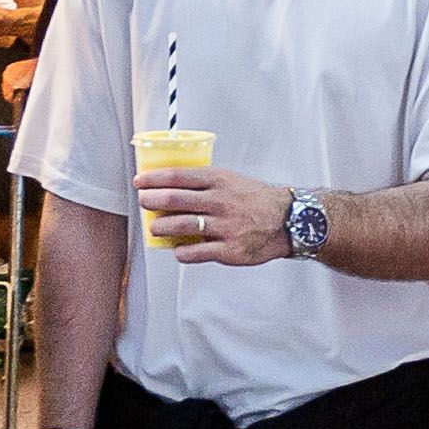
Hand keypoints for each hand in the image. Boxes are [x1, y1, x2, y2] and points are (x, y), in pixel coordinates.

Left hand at [140, 165, 298, 267]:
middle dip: (151, 201)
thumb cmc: (256, 200)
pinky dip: (181, 252)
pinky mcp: (228, 250)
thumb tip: (172, 186)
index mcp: (219, 181)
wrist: (288, 221)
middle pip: (174, 199)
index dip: (154, 179)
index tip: (140, 182)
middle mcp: (220, 201)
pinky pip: (195, 253)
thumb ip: (205, 183)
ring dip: (161, 227)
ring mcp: (224, 226)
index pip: (178, 176)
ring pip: (180, 226)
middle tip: (143, 202)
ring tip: (156, 228)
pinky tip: (178, 250)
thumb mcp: (232, 180)